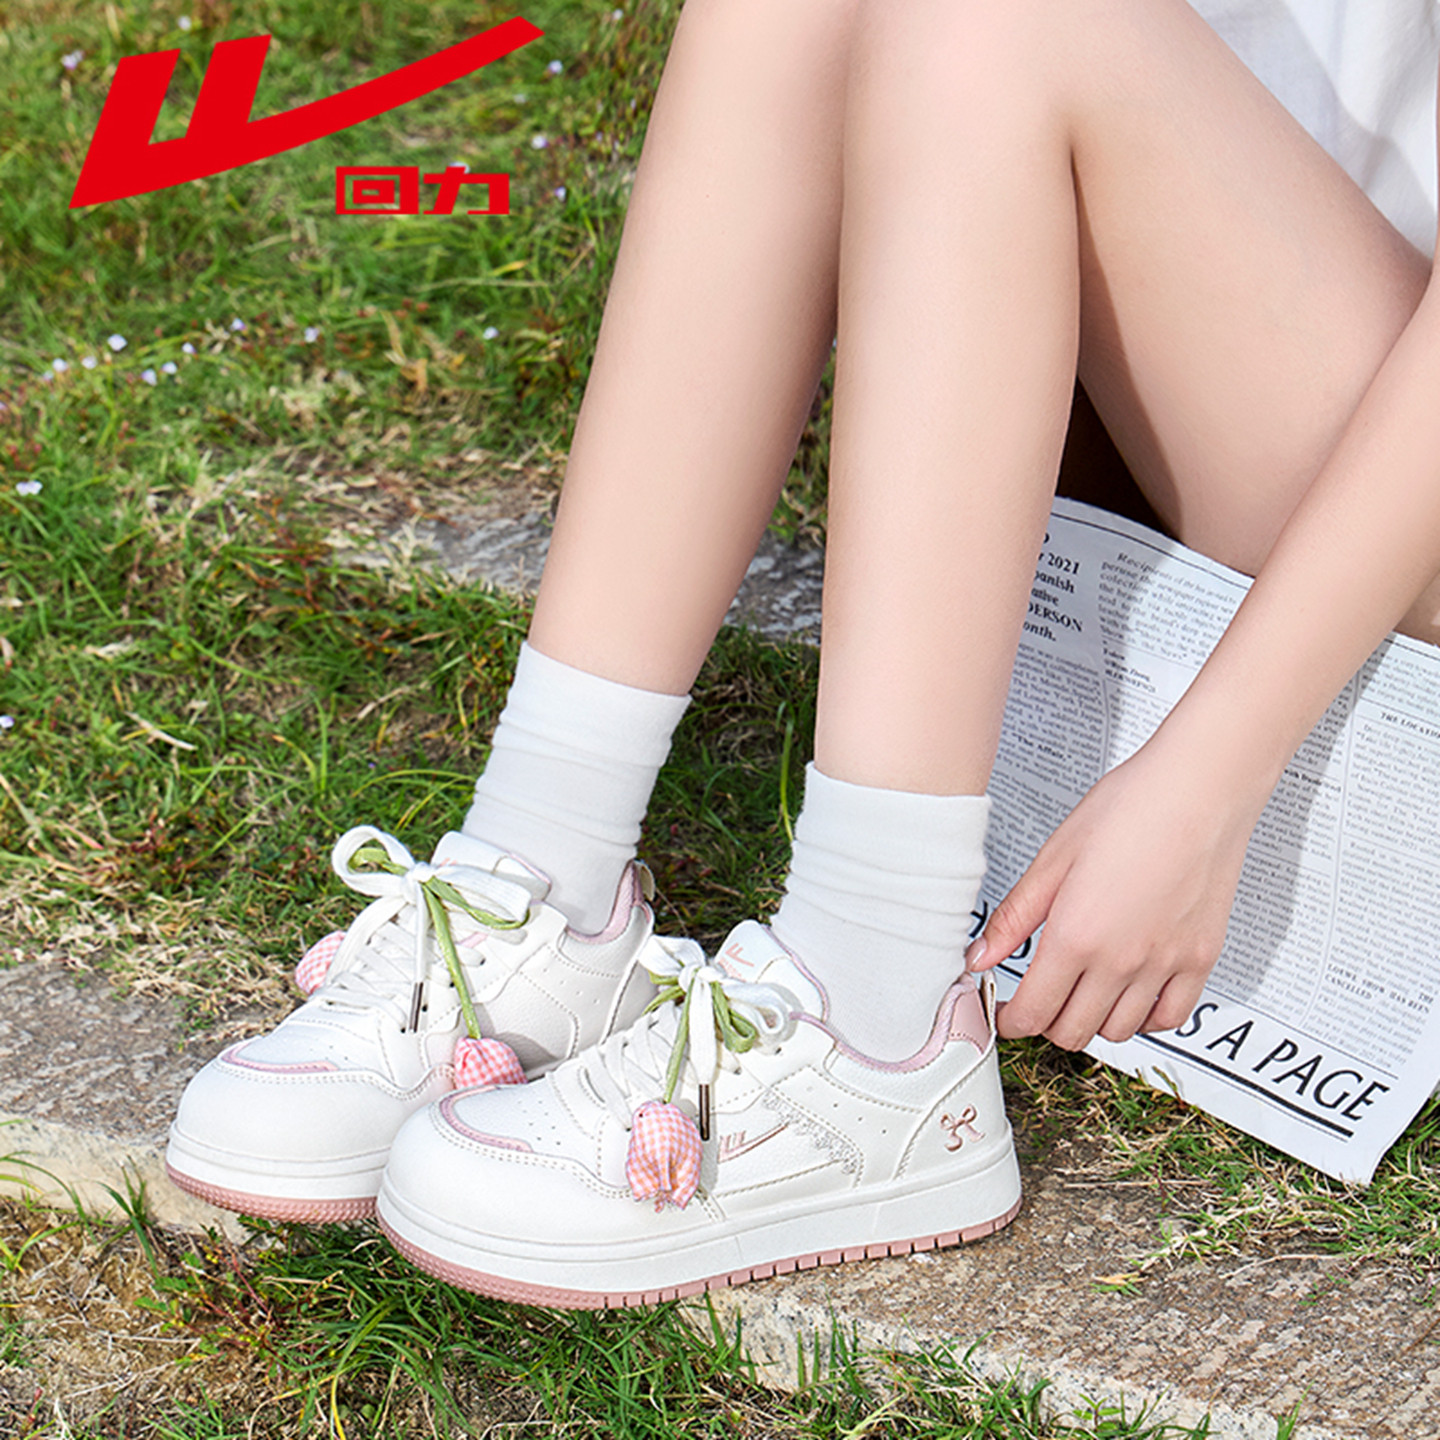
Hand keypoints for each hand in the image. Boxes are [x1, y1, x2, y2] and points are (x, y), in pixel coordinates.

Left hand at [967, 743, 1261, 1049]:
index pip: (1034, 1013)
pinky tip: (1128, 993)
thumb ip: (1015, 917)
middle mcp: (1122, 960)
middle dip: (1045, 1022)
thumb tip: (980, 957)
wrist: (1198, 790)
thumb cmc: (1130, 809)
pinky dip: (1143, 1018)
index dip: (1010, 1020)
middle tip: (1037, 999)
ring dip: (1091, 1021)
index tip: (1005, 1013)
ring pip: (1118, 1031)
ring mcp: (1165, 965)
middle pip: (1072, 1031)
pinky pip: (1169, 1018)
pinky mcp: (1200, 960)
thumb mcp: (1054, 858)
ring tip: (1080, 990)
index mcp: (1076, 935)